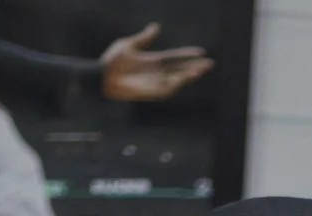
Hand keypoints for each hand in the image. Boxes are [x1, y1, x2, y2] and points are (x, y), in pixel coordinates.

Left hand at [98, 25, 212, 101]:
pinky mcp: (151, 92)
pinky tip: (184, 77)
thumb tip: (156, 27)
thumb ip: (144, 38)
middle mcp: (157, 72)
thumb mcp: (128, 45)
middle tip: (209, 64)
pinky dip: (176, 84)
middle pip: (180, 69)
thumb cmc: (112, 61)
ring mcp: (155, 83)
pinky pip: (167, 88)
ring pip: (177, 79)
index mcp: (153, 60)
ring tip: (199, 70)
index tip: (201, 51)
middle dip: (195, 67)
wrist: (102, 76)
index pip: (175, 57)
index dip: (187, 54)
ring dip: (189, 75)